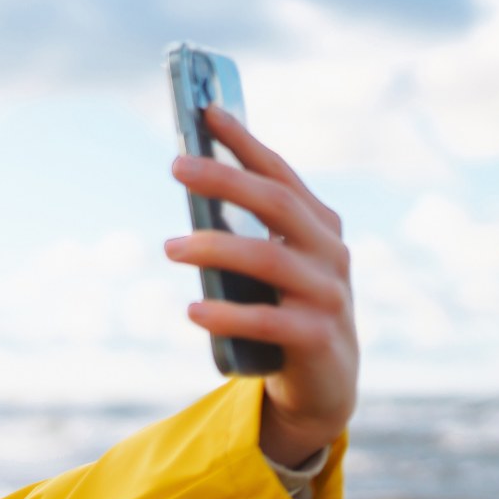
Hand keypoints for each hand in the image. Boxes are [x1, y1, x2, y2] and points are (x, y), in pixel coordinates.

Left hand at [164, 106, 357, 467]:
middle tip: (176, 166)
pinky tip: (192, 310)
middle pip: (277, 204)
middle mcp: (330, 253)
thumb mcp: (270, 267)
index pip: (280, 174)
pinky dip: (227, 314)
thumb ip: (245, 231)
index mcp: (319, 227)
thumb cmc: (285, 311)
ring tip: (169, 246)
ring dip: (215, 247)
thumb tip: (192, 181)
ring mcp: (329, 295)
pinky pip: (267, 322)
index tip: (206, 112)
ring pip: (270, 259)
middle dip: (226, 180)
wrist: (324, 386)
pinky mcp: (318, 338)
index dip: (244, 142)